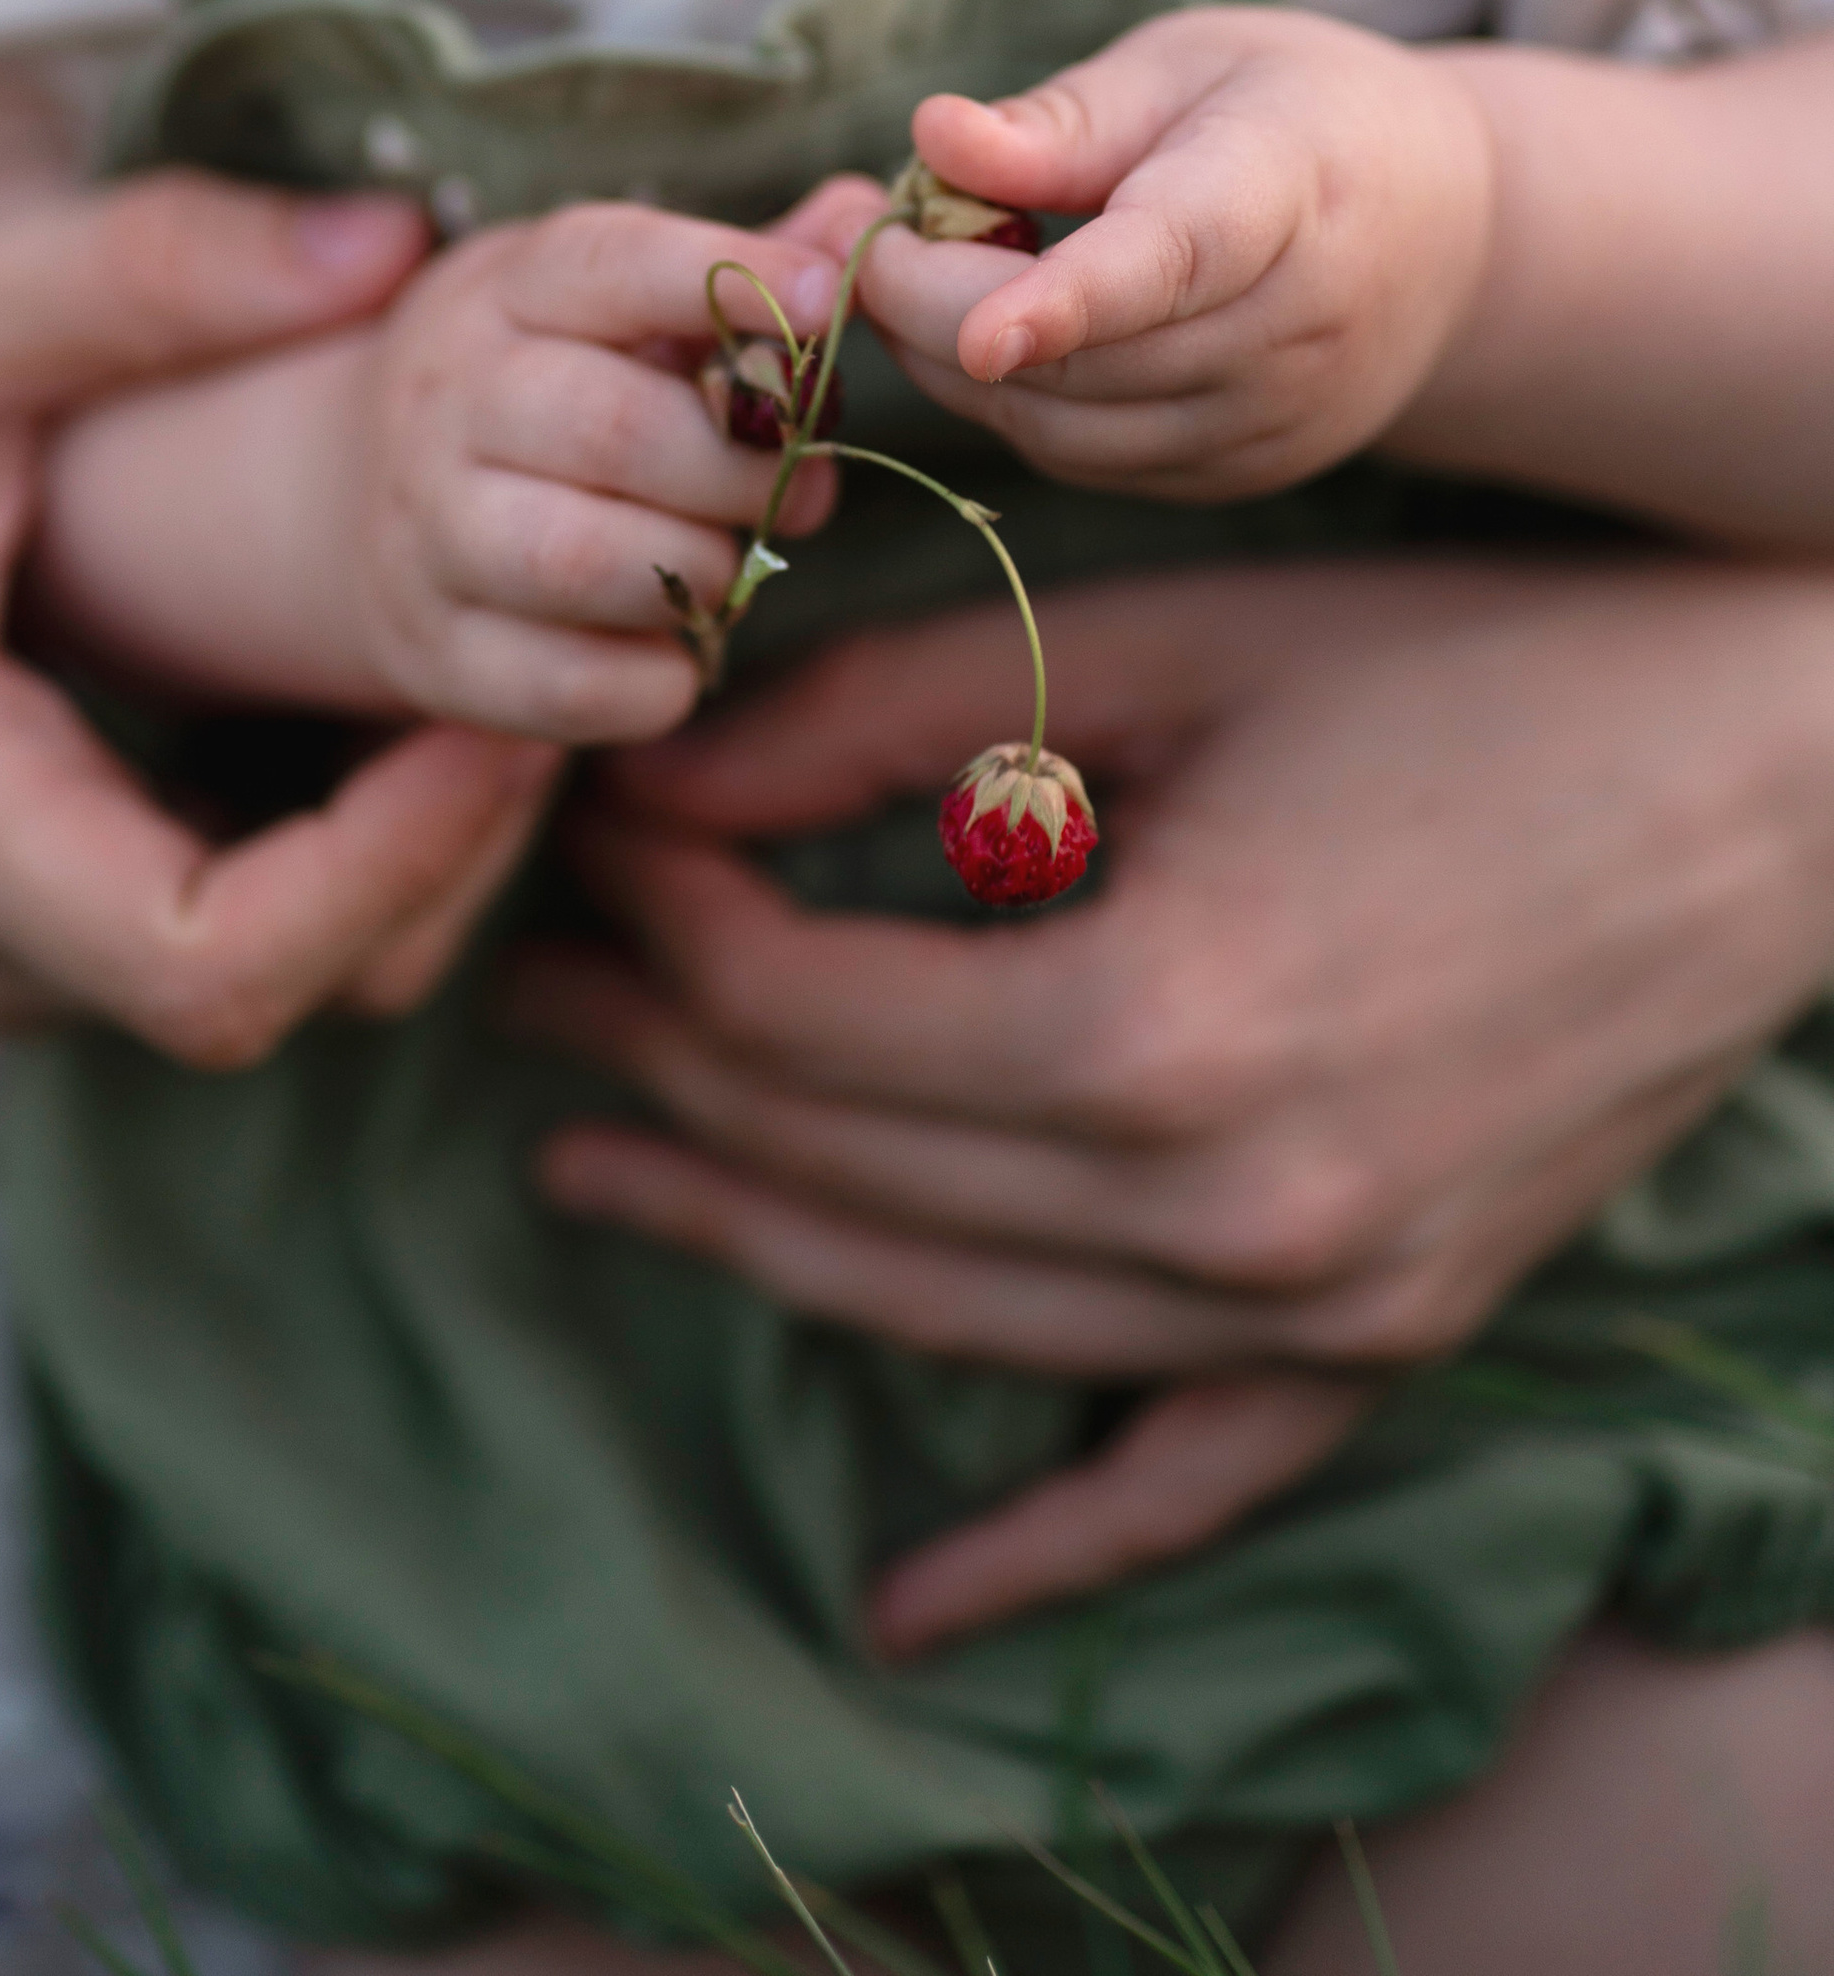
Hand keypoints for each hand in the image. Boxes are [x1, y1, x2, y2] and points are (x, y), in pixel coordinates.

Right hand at [0, 177, 558, 1079]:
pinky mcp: (12, 931)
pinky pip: (215, 945)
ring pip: (260, 991)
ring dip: (401, 865)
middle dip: (440, 856)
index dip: (392, 867)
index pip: (210, 966)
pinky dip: (330, 859)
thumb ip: (143, 272)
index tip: (494, 712)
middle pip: (274, 994)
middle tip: (545, 675)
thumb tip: (393, 237)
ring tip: (491, 679)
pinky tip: (382, 706)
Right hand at [325, 204, 842, 742]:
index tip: (831, 299)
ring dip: (702, 571)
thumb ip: (742, 271)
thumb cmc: (546, 383)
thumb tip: (865, 222)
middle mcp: (448, 399)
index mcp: (505, 291)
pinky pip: (566, 683)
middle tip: (808, 486)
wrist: (363, 492)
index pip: (607, 263)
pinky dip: (656, 678)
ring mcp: (426, 529)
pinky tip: (678, 646)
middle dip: (743, 467)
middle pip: (612, 428)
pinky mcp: (434, 648)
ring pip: (582, 560)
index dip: (724, 275)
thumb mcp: (613, 303)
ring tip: (732, 565)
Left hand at [501, 553, 1833, 1647]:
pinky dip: (1042, 1544)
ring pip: (951, 1312)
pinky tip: (912, 1603)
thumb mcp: (1152, 640)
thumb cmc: (1457, 659)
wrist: (1761, 763)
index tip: (586, 842)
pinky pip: (1179, 1486)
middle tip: (532, 984)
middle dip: (660, 1060)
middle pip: (843, 1166)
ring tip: (593, 1154)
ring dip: (752, 1234)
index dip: (657, 925)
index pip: (799, 1017)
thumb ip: (877, 711)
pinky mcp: (1389, 1341)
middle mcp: (1229, 1217)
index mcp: (1158, 1033)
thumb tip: (652, 784)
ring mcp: (1321, 1310)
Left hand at [823, 8, 1495, 498]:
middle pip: (1091, 358)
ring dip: (958, 366)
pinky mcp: (1243, 472)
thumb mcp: (1190, 63)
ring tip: (921, 273)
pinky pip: (1091, 462)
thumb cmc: (1298, 115)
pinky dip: (1014, 405)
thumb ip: (1063, 117)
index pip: (1178, 257)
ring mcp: (1276, 419)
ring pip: (1071, 430)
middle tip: (871, 231)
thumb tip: (931, 138)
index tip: (976, 329)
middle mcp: (1296, 327)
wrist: (1449, 231)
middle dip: (941, 307)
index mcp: (1290, 189)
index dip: (1070, 299)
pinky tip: (992, 330)